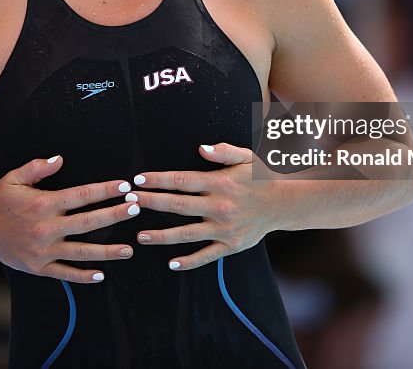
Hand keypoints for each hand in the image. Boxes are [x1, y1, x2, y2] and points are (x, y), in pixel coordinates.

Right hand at [0, 155, 140, 282]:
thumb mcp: (15, 178)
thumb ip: (38, 167)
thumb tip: (60, 159)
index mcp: (43, 204)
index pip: (81, 195)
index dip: (105, 190)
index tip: (124, 186)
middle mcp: (45, 228)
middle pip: (87, 223)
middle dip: (114, 215)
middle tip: (136, 209)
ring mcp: (43, 250)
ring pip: (81, 252)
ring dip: (107, 251)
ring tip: (129, 248)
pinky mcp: (38, 267)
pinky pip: (65, 273)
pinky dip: (83, 275)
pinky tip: (102, 274)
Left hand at [131, 143, 277, 270]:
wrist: (283, 203)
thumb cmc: (259, 177)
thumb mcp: (245, 157)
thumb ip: (223, 151)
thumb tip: (201, 148)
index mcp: (219, 183)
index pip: (182, 180)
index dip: (158, 180)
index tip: (137, 180)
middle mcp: (219, 206)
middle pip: (177, 205)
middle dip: (151, 203)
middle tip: (129, 203)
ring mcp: (224, 228)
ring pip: (186, 234)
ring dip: (161, 236)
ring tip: (140, 236)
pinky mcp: (230, 245)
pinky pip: (206, 255)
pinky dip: (188, 261)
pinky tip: (171, 263)